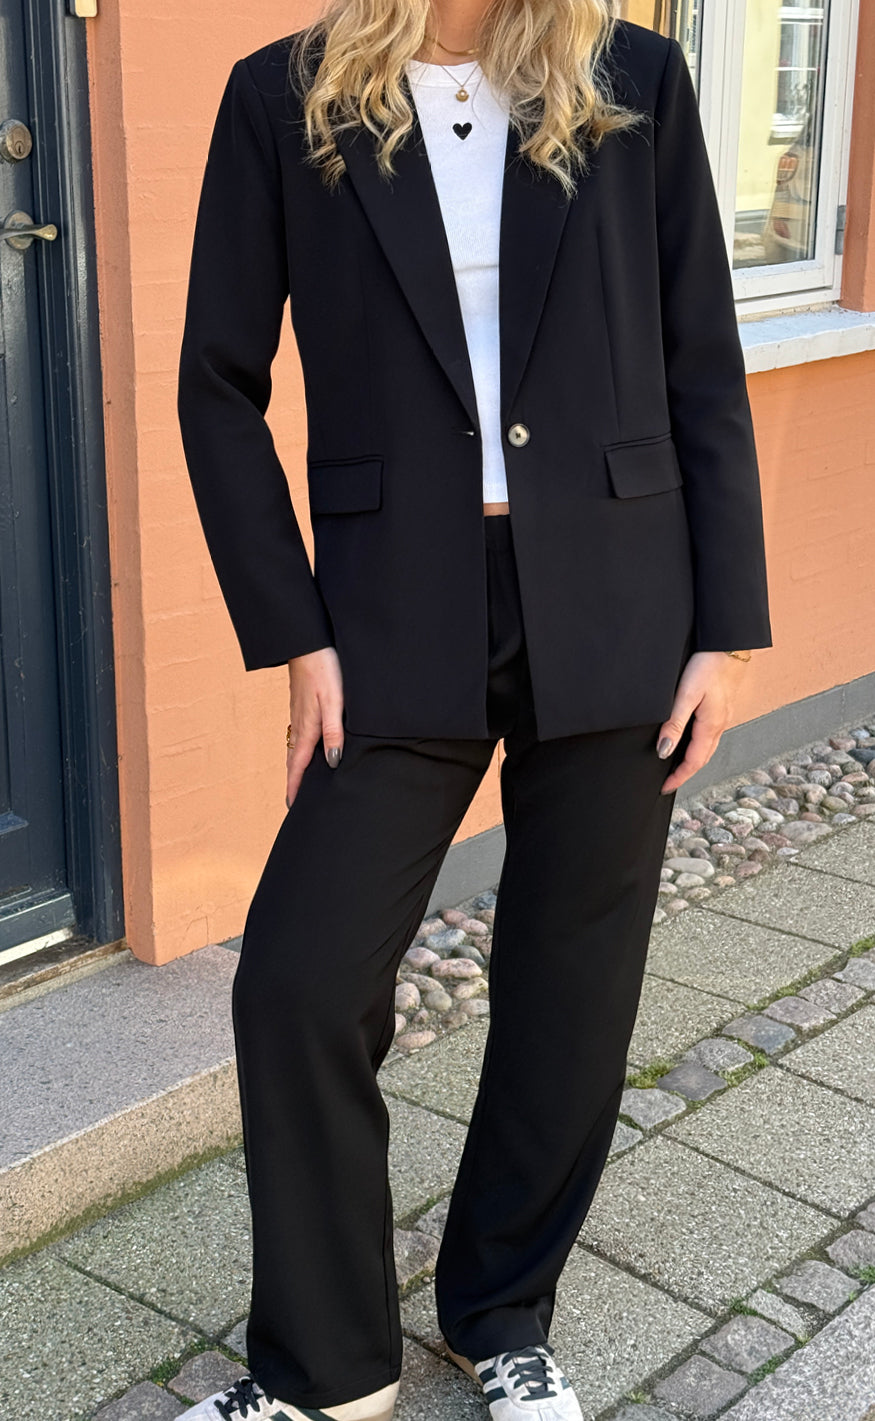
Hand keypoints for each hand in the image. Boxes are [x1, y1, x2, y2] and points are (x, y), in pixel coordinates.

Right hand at [285, 646, 343, 809]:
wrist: (308, 643)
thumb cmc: (324, 669)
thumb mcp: (335, 701)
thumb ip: (334, 731)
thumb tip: (333, 762)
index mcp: (308, 727)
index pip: (299, 765)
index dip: (296, 787)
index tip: (292, 806)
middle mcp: (300, 724)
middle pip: (294, 760)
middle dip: (293, 781)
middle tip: (293, 802)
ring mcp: (299, 714)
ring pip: (296, 748)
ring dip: (296, 767)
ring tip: (299, 782)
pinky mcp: (303, 705)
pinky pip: (299, 735)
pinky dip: (300, 750)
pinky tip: (307, 750)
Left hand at [657, 651, 749, 794]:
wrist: (731, 642)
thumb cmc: (709, 664)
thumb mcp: (687, 695)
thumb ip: (674, 723)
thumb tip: (663, 751)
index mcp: (711, 725)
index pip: (694, 762)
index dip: (678, 777)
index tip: (664, 787)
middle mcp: (720, 724)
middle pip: (702, 758)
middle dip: (686, 772)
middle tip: (669, 781)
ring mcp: (723, 715)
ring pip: (707, 746)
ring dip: (693, 759)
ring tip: (677, 765)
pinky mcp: (722, 705)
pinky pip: (710, 733)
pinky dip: (699, 744)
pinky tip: (691, 738)